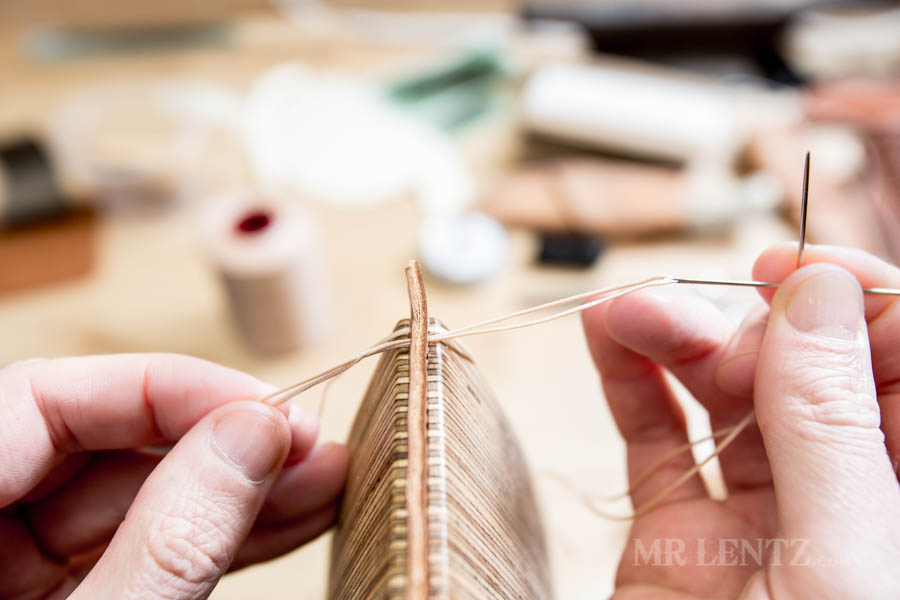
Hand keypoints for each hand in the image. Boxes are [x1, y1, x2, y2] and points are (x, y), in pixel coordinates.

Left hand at [0, 353, 347, 598]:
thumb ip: (170, 538)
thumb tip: (254, 435)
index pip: (42, 399)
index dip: (162, 387)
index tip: (260, 406)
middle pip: (102, 445)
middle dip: (220, 444)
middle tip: (305, 442)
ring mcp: (18, 567)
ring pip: (137, 498)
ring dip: (239, 491)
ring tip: (321, 480)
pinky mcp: (67, 595)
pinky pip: (148, 547)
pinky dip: (219, 536)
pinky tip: (290, 517)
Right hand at [582, 243, 899, 598]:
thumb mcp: (841, 555)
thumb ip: (825, 424)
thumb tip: (818, 295)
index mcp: (898, 499)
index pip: (898, 363)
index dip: (854, 303)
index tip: (793, 269)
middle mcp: (830, 496)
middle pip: (798, 370)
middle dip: (747, 330)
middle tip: (716, 347)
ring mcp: (750, 511)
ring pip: (719, 394)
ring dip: (673, 336)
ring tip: (628, 309)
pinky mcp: (674, 529)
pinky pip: (652, 436)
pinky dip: (626, 378)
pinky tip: (605, 331)